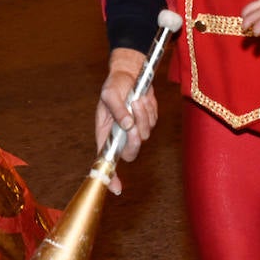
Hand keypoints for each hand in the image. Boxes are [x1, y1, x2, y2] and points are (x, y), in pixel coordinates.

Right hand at [94, 48, 158, 195]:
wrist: (130, 72)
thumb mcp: (110, 93)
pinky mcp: (148, 121)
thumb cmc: (115, 84)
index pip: (106, 159)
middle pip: (131, 152)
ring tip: (136, 99)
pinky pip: (153, 122)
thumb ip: (117, 110)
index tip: (116, 188)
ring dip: (142, 116)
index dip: (110, 176)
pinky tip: (142, 98)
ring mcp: (135, 129)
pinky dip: (149, 110)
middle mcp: (121, 135)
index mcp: (106, 133)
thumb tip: (127, 126)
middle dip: (134, 139)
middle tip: (133, 122)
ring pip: (144, 135)